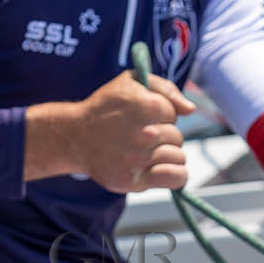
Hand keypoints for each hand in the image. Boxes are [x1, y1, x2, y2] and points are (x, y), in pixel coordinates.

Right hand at [56, 70, 195, 191]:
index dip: (161, 114)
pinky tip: (163, 168)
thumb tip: (189, 110)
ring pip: (179, 157)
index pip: (173, 114)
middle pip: (176, 137)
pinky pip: (175, 178)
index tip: (142, 116)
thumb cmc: (106, 107)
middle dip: (163, 135)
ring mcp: (138, 159)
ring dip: (167, 153)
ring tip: (146, 151)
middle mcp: (143, 134)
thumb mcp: (131, 82)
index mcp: (146, 105)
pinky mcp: (133, 180)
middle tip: (140, 134)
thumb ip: (165, 88)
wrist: (73, 136)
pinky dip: (176, 175)